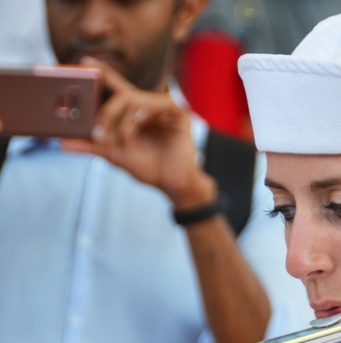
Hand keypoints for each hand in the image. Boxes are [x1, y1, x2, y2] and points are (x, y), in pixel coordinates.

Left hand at [61, 58, 216, 208]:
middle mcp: (147, 106)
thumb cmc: (148, 167)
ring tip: (120, 142)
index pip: (115, 86)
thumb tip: (62, 144)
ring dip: (123, 122)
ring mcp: (163, 109)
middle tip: (96, 133)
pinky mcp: (179, 114)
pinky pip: (159, 105)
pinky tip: (138, 121)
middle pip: (122, 94)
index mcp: (132, 111)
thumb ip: (91, 146)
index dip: (101, 72)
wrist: (172, 184)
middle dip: (106, 113)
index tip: (83, 61)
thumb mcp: (115, 156)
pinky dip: (145, 113)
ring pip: (136, 101)